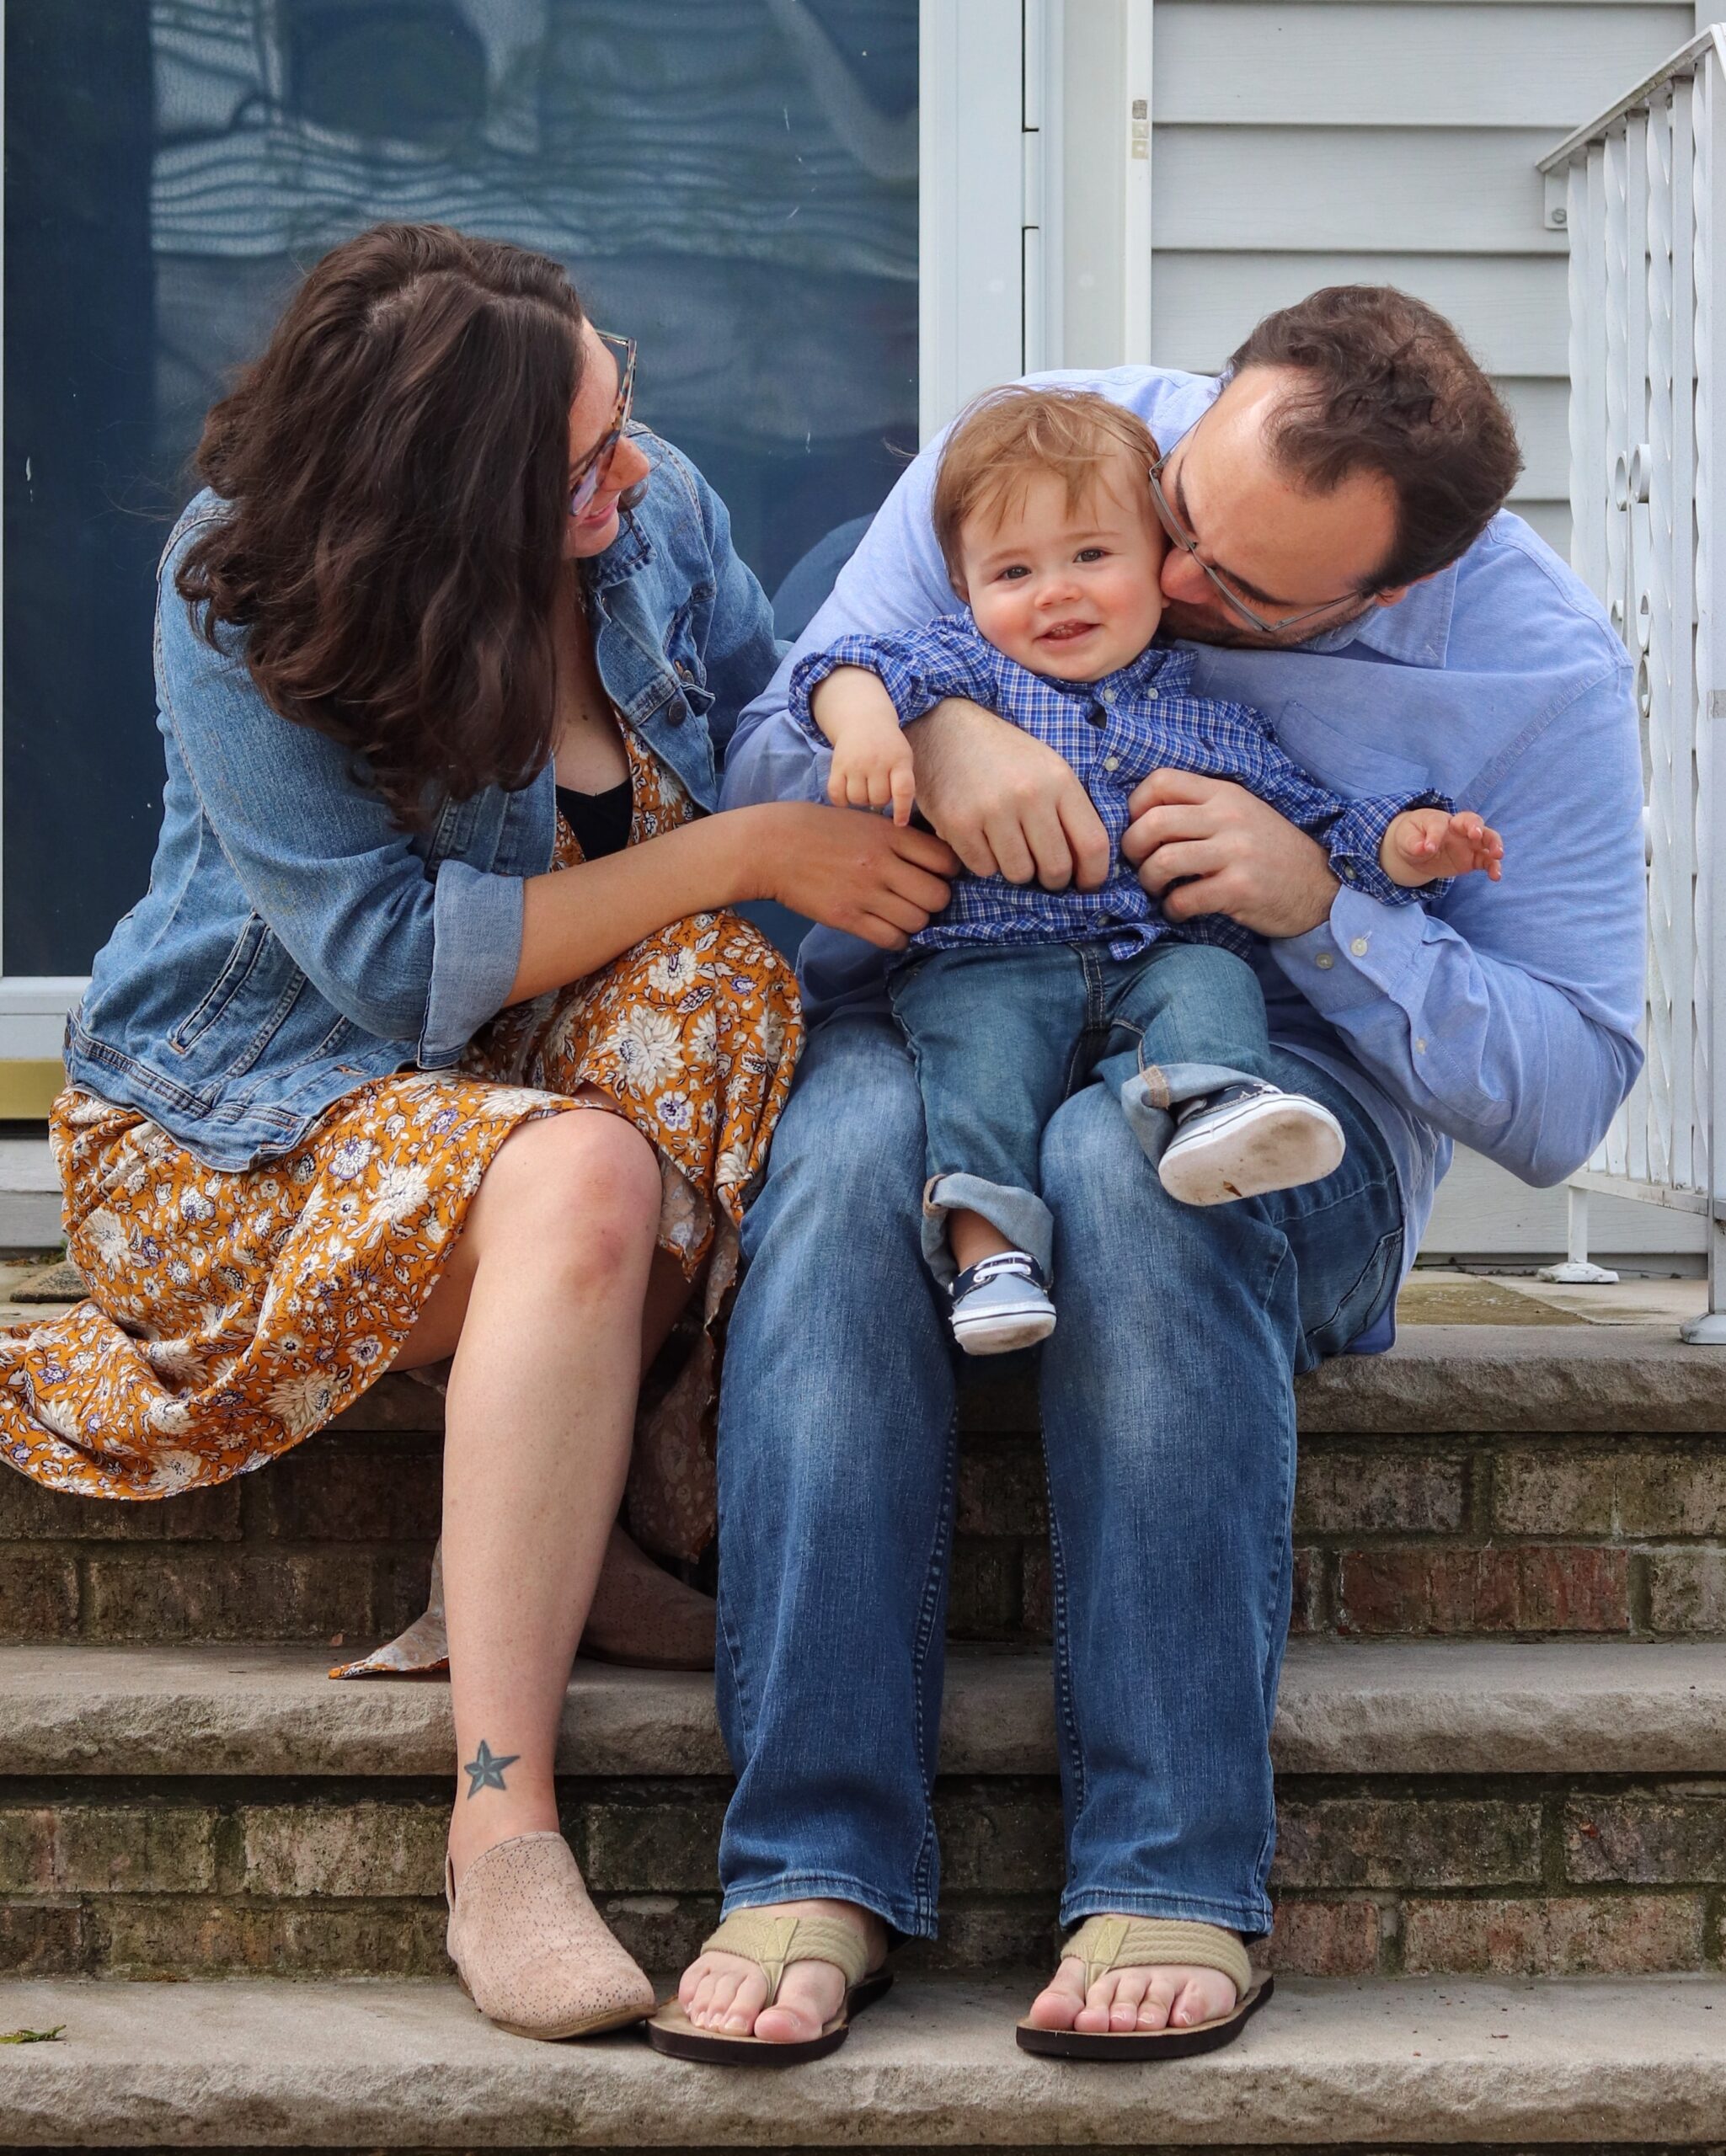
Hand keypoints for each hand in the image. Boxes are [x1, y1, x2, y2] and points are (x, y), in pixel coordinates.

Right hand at [754, 802, 955, 950]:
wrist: (773, 846)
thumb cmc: (819, 830)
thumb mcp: (864, 820)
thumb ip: (897, 838)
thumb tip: (932, 860)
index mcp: (889, 835)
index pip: (945, 860)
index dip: (948, 872)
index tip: (938, 875)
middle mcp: (882, 864)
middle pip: (938, 896)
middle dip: (935, 901)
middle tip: (920, 898)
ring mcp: (865, 892)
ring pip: (918, 921)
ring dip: (915, 921)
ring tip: (901, 914)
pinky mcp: (847, 917)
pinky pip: (892, 939)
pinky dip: (897, 938)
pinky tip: (887, 929)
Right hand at [826, 713, 916, 826]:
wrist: (864, 720)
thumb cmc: (888, 747)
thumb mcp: (903, 757)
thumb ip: (903, 782)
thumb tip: (897, 819)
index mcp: (899, 759)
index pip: (903, 790)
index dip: (902, 810)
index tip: (899, 822)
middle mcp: (876, 760)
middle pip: (878, 799)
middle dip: (880, 799)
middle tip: (879, 786)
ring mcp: (855, 763)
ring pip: (858, 799)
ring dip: (862, 799)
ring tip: (865, 787)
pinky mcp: (837, 765)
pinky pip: (836, 794)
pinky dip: (842, 800)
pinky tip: (848, 792)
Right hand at [905, 698, 1109, 890]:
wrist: (946, 728)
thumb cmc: (1003, 754)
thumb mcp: (1047, 768)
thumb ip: (1069, 809)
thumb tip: (1087, 864)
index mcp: (1059, 780)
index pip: (1093, 843)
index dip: (1094, 874)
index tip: (1086, 885)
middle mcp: (1029, 794)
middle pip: (1056, 868)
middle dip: (1053, 880)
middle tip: (1043, 874)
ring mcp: (992, 810)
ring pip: (1019, 873)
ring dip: (1016, 870)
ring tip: (1008, 847)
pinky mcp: (959, 823)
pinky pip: (984, 868)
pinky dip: (984, 862)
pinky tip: (981, 839)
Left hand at [1123, 768, 1339, 937]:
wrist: (1320, 886)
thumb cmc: (1269, 852)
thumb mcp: (1240, 814)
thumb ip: (1199, 808)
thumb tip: (1140, 817)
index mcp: (1224, 793)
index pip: (1161, 780)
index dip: (1135, 805)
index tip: (1137, 828)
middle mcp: (1229, 817)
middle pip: (1153, 823)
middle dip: (1132, 849)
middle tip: (1139, 864)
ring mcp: (1236, 853)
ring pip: (1162, 862)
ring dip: (1149, 882)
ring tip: (1158, 890)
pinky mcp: (1239, 888)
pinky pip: (1184, 899)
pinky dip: (1171, 910)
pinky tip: (1179, 910)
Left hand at [1381, 807, 1504, 887]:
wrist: (1418, 849)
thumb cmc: (1412, 837)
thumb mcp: (1406, 839)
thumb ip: (1414, 843)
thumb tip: (1422, 848)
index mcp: (1439, 820)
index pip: (1440, 824)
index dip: (1434, 835)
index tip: (1428, 848)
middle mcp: (1458, 828)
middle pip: (1473, 821)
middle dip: (1476, 826)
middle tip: (1476, 835)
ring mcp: (1468, 843)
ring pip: (1487, 838)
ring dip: (1494, 844)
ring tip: (1497, 855)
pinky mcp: (1472, 859)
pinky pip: (1486, 861)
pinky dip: (1493, 867)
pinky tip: (1495, 876)